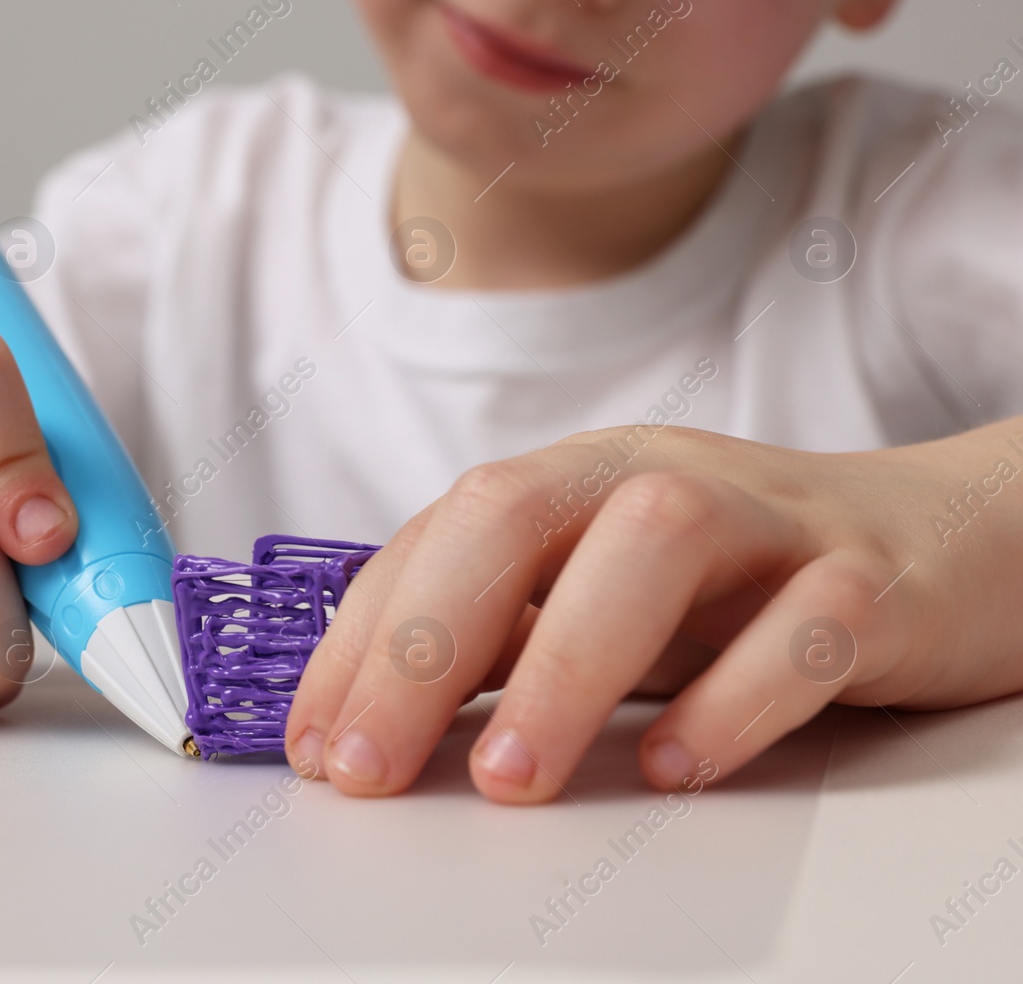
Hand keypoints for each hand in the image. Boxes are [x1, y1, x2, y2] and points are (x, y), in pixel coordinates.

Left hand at [285, 422, 1022, 801]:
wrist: (940, 540)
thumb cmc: (738, 584)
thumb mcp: (599, 599)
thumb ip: (500, 639)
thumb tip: (367, 721)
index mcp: (576, 481)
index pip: (440, 538)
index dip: (362, 640)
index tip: (318, 745)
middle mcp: (655, 480)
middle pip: (514, 516)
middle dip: (423, 643)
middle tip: (371, 769)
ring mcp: (768, 523)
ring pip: (656, 547)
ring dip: (566, 664)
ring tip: (510, 778)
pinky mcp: (872, 584)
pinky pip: (807, 628)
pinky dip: (736, 700)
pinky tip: (675, 773)